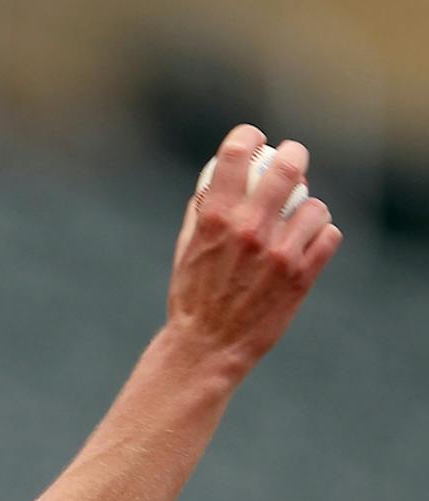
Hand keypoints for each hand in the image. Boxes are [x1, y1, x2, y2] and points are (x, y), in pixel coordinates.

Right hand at [167, 125, 342, 372]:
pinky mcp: (302, 275)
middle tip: (294, 159)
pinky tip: (308, 246)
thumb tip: (217, 180)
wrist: (206, 347)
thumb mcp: (186, 250)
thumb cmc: (192, 298)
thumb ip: (203, 213)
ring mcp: (280, 252)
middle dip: (294, 155)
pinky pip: (329, 236)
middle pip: (288, 167)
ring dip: (309, 210)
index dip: (248, 137)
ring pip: (316, 206)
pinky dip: (321, 238)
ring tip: (300, 222)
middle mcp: (250, 230)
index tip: (254, 139)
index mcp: (215, 218)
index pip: (236, 153)